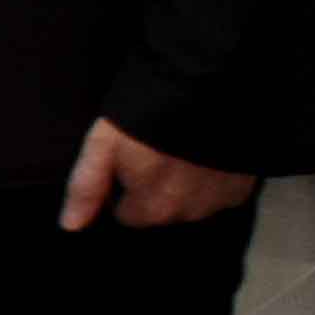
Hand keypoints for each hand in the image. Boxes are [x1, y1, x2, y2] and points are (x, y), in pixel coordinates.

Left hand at [61, 118, 253, 231]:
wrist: (211, 88)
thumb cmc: (148, 114)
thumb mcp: (104, 144)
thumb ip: (86, 188)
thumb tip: (70, 226)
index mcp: (153, 210)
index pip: (128, 215)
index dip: (123, 186)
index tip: (128, 159)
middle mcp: (189, 214)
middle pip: (161, 209)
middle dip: (155, 187)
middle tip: (156, 148)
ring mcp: (221, 200)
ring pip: (191, 201)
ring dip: (186, 182)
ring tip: (181, 144)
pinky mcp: (244, 184)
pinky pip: (220, 190)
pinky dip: (213, 175)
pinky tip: (205, 148)